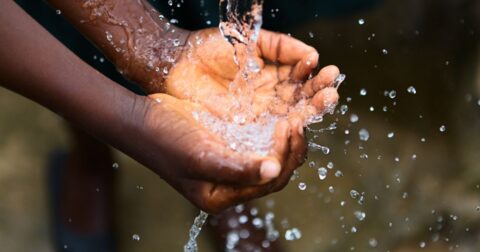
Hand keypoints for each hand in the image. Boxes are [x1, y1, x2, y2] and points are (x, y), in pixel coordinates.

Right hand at [139, 28, 339, 212]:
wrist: (141, 118)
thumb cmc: (165, 141)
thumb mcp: (199, 156)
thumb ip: (236, 168)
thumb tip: (273, 170)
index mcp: (226, 194)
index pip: (271, 180)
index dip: (286, 154)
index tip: (289, 125)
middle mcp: (235, 180)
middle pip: (279, 165)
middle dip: (296, 140)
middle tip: (303, 114)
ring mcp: (237, 158)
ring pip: (277, 146)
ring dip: (295, 126)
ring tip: (309, 103)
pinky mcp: (235, 139)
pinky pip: (267, 131)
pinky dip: (281, 116)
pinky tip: (289, 101)